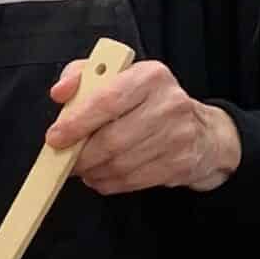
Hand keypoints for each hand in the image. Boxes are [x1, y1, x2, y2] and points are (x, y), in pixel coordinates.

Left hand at [46, 58, 239, 194]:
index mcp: (150, 76)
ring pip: (120, 164)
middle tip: (65, 159)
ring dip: (93, 171)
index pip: (107, 100)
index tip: (56, 137)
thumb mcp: (119, 77)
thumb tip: (60, 92)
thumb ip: (83, 77)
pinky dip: (109, 182)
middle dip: (81, 155)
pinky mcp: (180, 164)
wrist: (203, 132)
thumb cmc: (150, 102)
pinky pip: (132, 181)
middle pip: (112, 140)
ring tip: (84, 167)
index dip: (76, 123)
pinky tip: (103, 175)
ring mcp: (178, 136)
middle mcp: (169, 104)